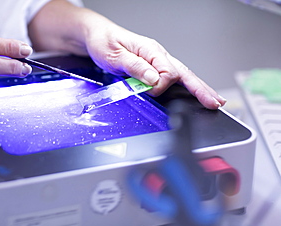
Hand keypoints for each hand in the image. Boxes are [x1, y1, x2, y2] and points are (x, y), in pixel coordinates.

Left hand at [85, 27, 225, 109]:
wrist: (97, 37)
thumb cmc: (104, 43)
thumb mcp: (115, 56)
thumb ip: (135, 67)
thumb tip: (154, 80)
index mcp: (150, 50)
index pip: (167, 73)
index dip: (159, 86)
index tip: (147, 90)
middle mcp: (157, 55)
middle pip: (185, 73)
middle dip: (201, 89)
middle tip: (215, 102)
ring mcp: (157, 60)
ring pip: (183, 75)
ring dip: (199, 88)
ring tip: (212, 99)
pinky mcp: (153, 66)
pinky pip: (174, 77)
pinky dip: (187, 85)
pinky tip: (195, 92)